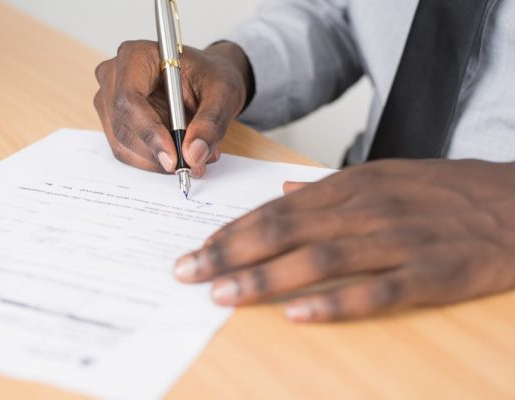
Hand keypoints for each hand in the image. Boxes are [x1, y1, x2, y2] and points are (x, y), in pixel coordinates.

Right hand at [94, 41, 252, 176]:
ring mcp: (109, 101)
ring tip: (194, 156)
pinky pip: (127, 152)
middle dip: (157, 152)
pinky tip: (179, 153)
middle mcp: (114, 76)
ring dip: (158, 160)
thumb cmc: (210, 76)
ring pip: (123, 144)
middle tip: (192, 164)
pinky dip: (154, 160)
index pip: (129, 99)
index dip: (149, 132)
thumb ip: (211, 123)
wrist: (206, 80)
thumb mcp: (224, 94)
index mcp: (136, 56)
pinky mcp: (114, 122)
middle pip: (123, 126)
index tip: (173, 158)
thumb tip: (194, 154)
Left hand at [174, 159, 514, 321]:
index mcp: (352, 186)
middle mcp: (367, 209)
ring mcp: (398, 241)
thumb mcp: (384, 175)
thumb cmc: (443, 191)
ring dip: (265, 277)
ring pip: (319, 259)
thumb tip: (285, 189)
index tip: (199, 248)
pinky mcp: (431, 273)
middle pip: (285, 230)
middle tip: (188, 272)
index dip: (234, 229)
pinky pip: (375, 291)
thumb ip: (330, 187)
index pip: (277, 208)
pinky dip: (334, 304)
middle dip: (230, 252)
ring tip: (223, 294)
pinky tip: (297, 315)